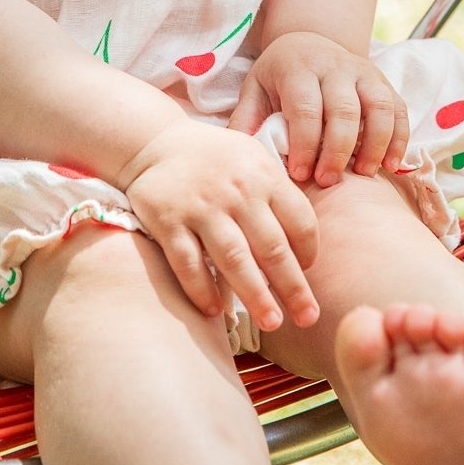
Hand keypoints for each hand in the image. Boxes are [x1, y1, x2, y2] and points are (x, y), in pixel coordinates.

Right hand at [119, 122, 319, 333]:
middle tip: (307, 318)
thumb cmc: (215, 158)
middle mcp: (236, 192)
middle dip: (293, 288)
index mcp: (264, 175)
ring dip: (255, 295)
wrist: (154, 142)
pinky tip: (215, 310)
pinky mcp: (168, 221)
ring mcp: (201, 207)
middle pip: (272, 248)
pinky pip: (188, 262)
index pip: (300, 221)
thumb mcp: (253, 158)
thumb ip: (278, 192)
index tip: (307, 273)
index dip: (309, 252)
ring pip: (234, 259)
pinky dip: (202, 288)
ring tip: (272, 322)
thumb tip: (305, 242)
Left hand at [227, 31, 409, 187]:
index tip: (298, 173)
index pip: (305, 108)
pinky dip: (399, 138)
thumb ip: (247, 118)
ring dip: (375, 144)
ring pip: (378, 107)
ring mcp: (363, 72)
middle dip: (337, 150)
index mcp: (298, 68)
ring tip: (363, 175)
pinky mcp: (383, 81)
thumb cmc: (280, 75)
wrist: (309, 41)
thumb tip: (241, 155)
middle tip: (327, 181)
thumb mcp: (256, 87)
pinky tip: (391, 165)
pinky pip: (399, 108)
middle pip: (343, 110)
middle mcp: (334, 67)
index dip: (304, 144)